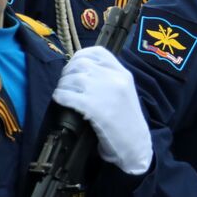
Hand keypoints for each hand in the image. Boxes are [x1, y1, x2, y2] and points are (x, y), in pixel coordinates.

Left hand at [52, 47, 152, 174]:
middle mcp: (116, 79)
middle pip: (81, 64)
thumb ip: (108, 79)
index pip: (97, 52)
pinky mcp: (96, 108)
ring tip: (63, 93)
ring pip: (73, 79)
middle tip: (65, 84)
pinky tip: (60, 100)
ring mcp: (106, 92)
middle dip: (67, 73)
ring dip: (62, 85)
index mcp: (123, 73)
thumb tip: (80, 72)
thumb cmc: (126, 120)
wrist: (136, 144)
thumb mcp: (124, 92)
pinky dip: (61, 96)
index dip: (79, 57)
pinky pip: (69, 95)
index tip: (73, 67)